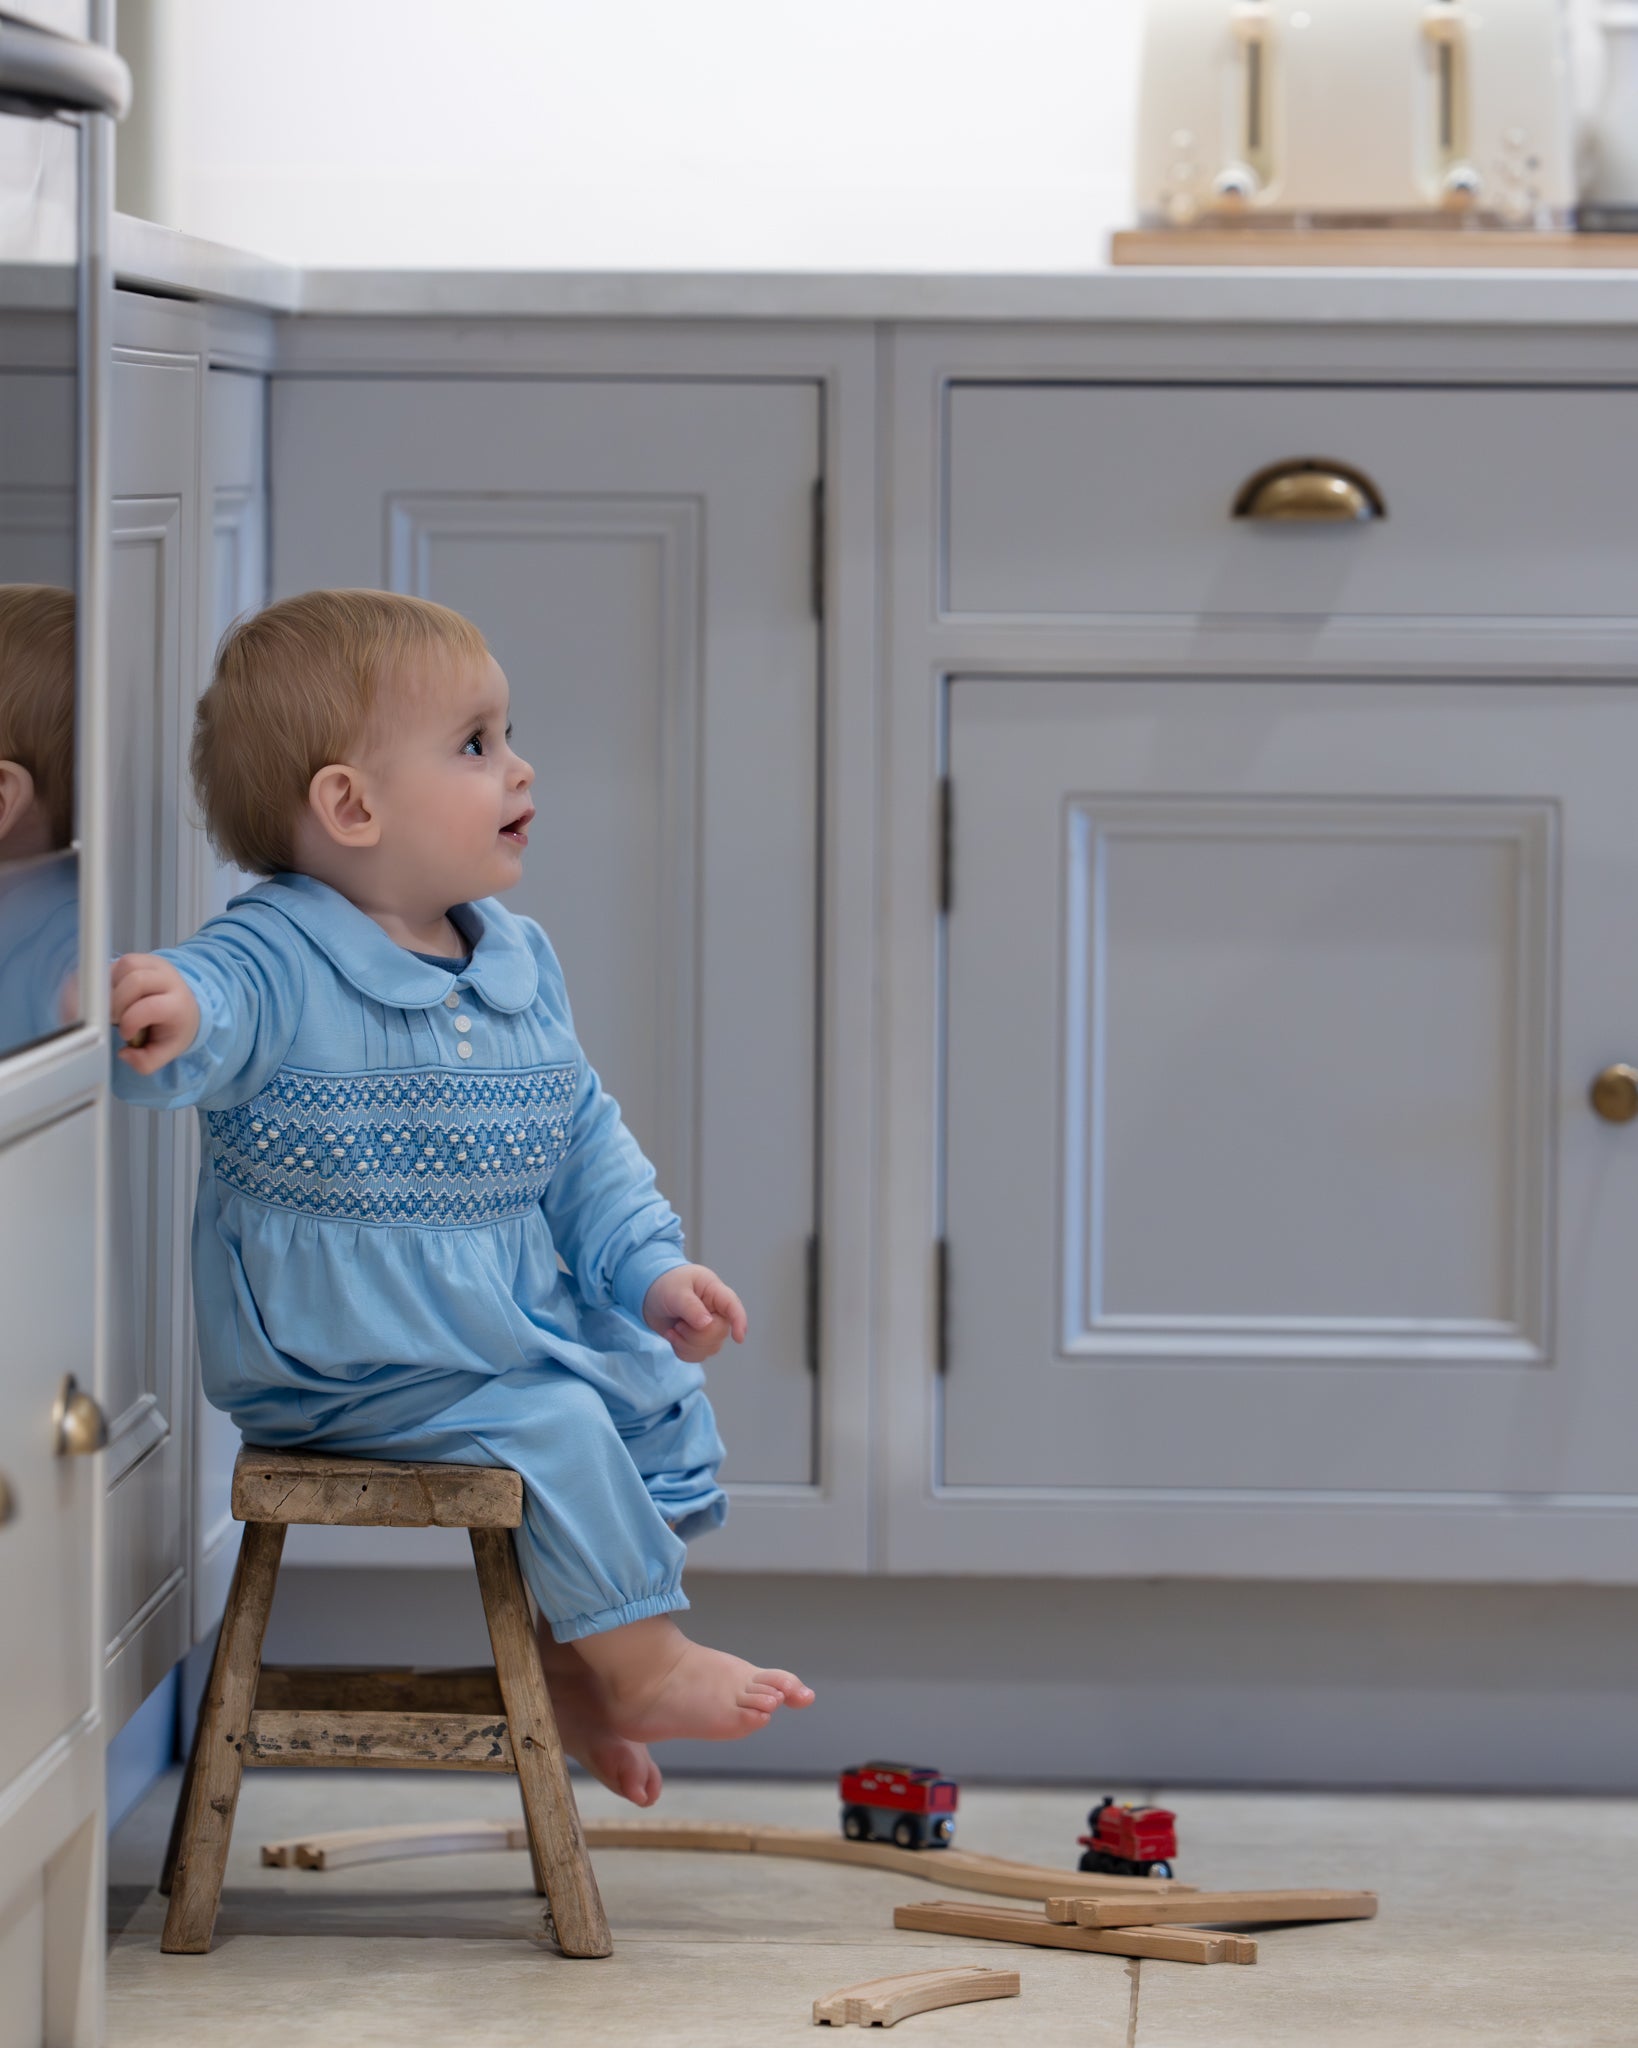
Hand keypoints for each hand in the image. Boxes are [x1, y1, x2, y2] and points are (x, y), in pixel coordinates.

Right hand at [112, 952, 198, 1073]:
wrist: (186, 1005)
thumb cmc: (174, 1027)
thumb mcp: (165, 1051)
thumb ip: (146, 1062)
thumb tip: (124, 1054)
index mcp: (178, 1004)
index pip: (151, 1007)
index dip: (131, 1021)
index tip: (126, 1034)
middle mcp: (168, 979)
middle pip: (136, 981)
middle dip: (118, 1004)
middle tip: (117, 1019)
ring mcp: (154, 965)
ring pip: (124, 966)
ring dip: (111, 989)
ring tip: (115, 1007)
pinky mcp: (139, 959)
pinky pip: (116, 962)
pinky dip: (107, 981)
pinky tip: (110, 996)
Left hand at [642, 1263, 747, 1363]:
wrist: (650, 1295)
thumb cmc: (666, 1284)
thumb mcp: (675, 1292)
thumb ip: (691, 1307)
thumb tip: (707, 1324)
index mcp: (715, 1292)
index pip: (733, 1307)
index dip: (739, 1322)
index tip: (738, 1338)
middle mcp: (717, 1312)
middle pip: (718, 1334)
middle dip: (694, 1335)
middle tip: (678, 1324)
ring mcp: (710, 1328)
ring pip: (709, 1348)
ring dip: (686, 1344)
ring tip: (674, 1328)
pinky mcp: (700, 1341)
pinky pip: (698, 1356)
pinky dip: (682, 1351)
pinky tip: (673, 1337)